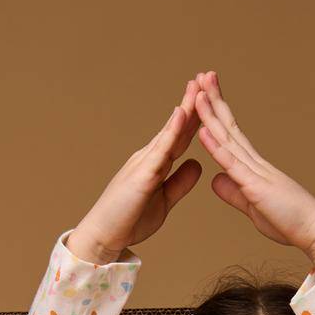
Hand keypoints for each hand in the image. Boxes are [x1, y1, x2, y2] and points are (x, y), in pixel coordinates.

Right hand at [69, 78, 204, 261]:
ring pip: (169, 131)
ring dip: (184, 108)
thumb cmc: (130, 220)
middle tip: (207, 77)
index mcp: (157, 164)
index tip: (209, 98)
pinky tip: (182, 115)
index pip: (181, 136)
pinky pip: (160, 150)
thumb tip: (198, 165)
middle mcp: (150, 157)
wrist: (104, 236)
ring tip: (197, 86)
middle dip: (192, 103)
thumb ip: (180, 182)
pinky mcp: (142, 175)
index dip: (196, 117)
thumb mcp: (164, 200)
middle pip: (176, 127)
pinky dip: (172, 131)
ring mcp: (145, 163)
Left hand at [192, 69, 314, 268]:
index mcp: (253, 167)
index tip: (205, 94)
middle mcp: (254, 163)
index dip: (217, 114)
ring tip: (198, 91)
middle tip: (201, 75)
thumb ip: (234, 192)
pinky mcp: (255, 187)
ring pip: (229, 139)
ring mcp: (255, 172)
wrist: (314, 231)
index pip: (231, 135)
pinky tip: (203, 131)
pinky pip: (232, 165)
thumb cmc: (288, 220)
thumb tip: (216, 180)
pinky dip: (217, 148)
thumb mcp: (252, 206)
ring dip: (211, 115)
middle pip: (229, 127)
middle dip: (213, 101)